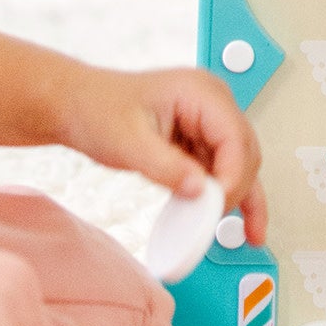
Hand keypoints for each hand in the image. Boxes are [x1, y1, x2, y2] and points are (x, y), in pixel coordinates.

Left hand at [58, 65, 267, 242]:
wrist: (76, 107)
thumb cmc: (96, 111)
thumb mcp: (127, 142)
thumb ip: (166, 167)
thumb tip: (200, 190)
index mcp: (200, 92)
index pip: (235, 138)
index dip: (232, 175)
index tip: (215, 206)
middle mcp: (213, 104)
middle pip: (245, 153)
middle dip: (237, 190)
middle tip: (214, 221)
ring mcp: (209, 122)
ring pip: (242, 166)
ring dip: (243, 199)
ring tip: (249, 233)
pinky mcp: (203, 140)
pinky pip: (226, 171)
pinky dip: (231, 196)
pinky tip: (243, 222)